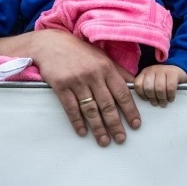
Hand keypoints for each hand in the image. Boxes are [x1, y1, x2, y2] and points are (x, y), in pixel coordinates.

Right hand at [31, 30, 139, 146]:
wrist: (50, 44)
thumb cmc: (79, 51)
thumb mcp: (101, 56)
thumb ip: (118, 70)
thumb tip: (134, 84)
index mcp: (106, 67)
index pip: (122, 93)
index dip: (130, 110)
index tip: (135, 125)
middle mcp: (93, 74)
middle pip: (107, 104)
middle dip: (115, 124)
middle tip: (121, 139)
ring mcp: (76, 80)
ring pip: (90, 109)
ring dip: (98, 127)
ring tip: (104, 141)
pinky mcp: (61, 85)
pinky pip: (71, 108)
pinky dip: (77, 122)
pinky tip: (82, 132)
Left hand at [135, 64, 186, 106]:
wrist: (178, 71)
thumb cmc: (163, 80)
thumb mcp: (152, 81)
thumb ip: (145, 87)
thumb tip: (140, 101)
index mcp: (144, 73)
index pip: (138, 85)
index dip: (142, 95)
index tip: (147, 100)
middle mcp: (152, 70)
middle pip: (148, 88)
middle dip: (153, 98)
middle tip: (157, 103)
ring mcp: (163, 70)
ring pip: (159, 88)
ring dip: (162, 99)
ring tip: (163, 103)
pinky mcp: (173, 72)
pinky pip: (170, 88)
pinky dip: (170, 96)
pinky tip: (171, 98)